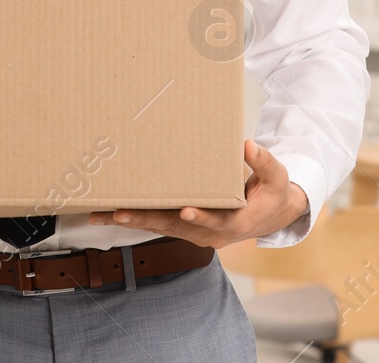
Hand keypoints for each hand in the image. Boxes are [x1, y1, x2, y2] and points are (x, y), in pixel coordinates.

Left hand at [87, 139, 308, 247]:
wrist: (271, 216)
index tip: (185, 210)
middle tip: (117, 212)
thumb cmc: (273, 192)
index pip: (215, 220)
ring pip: (161, 228)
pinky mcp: (187, 229)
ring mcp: (197, 233)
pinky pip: (160, 225)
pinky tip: (113, 213)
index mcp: (235, 221)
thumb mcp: (277, 176)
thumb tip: (247, 145)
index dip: (200, 216)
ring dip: (132, 221)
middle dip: (145, 219)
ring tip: (101, 214)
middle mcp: (212, 233)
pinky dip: (138, 219)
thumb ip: (264, 161)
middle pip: (175, 226)